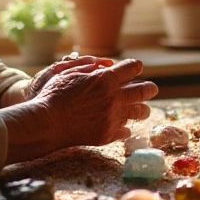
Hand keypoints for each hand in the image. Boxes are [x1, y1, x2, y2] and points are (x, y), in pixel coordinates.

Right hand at [29, 58, 157, 148]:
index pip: (130, 69)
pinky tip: (126, 126)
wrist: (46, 123)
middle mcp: (113, 98)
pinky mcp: (107, 134)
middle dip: (150, 88)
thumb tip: (107, 65)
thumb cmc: (54, 95)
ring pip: (139, 112)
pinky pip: (125, 130)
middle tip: (153, 88)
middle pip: (142, 91)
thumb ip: (90, 67)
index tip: (138, 67)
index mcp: (105, 80)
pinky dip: (126, 127)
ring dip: (143, 109)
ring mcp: (112, 117)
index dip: (135, 66)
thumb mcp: (69, 72)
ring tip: (144, 109)